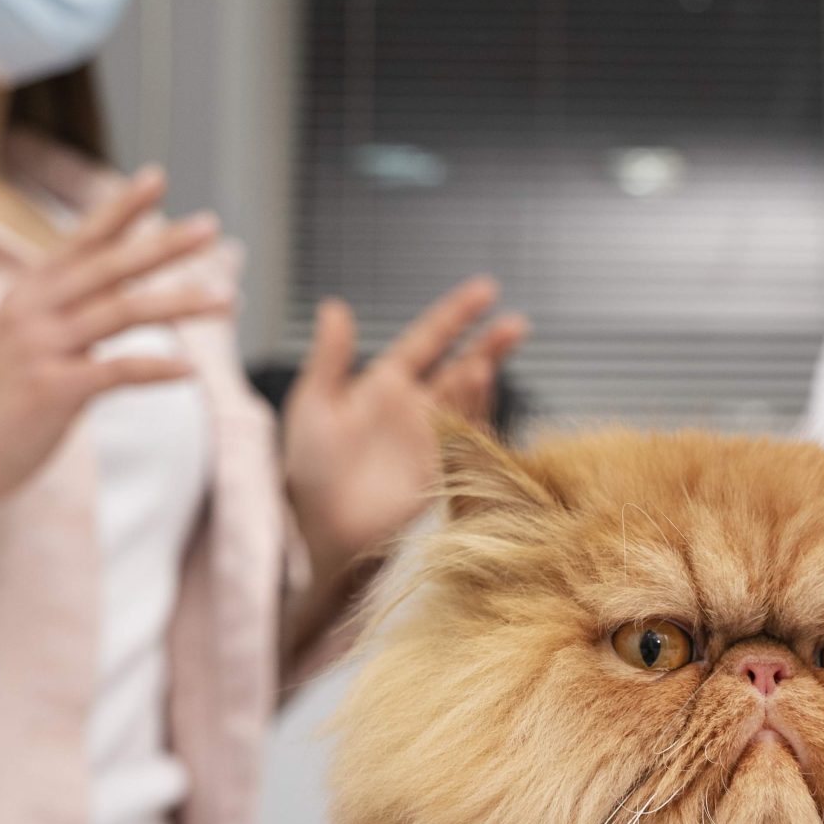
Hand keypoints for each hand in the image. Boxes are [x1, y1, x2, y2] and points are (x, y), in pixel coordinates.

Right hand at [0, 167, 231, 560]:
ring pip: (122, 312)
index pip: (83, 239)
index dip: (121, 208)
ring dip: (180, 304)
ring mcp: (40, 348)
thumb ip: (63, 313)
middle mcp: (33, 309)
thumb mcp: (20, 339)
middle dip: (165, 245)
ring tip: (227, 300)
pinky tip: (192, 371)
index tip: (158, 177)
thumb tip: (117, 299)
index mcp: (28, 291)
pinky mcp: (51, 390)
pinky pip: (117, 371)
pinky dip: (158, 368)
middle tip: (212, 227)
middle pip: (110, 266)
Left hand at [282, 277, 528, 583]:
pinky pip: (467, 439)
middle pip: (461, 368)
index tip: (487, 290)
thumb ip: (330, 358)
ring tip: (481, 365)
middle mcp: (415, 410)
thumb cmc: (306, 473)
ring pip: (466, 401)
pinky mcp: (440, 472)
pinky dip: (476, 418)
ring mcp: (431, 441)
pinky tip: (476, 400)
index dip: (457, 315)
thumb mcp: (313, 406)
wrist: (315, 532)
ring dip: (476, 381)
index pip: (429, 340)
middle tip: (517, 324)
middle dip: (490, 346)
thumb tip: (333, 306)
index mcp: (385, 386)